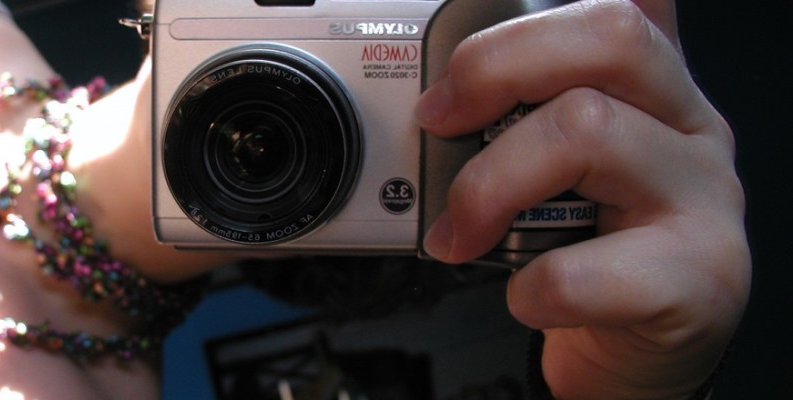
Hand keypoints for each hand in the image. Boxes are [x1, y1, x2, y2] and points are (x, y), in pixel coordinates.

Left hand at [417, 0, 749, 397]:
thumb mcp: (557, 169)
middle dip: (494, 71)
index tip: (456, 63)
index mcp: (651, 87)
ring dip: (489, 186)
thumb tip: (432, 95)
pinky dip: (529, 286)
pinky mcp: (697, 276)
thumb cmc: (591, 253)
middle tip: (436, 123)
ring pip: (588, 131)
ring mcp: (704, 195)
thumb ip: (518, 116)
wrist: (637, 353)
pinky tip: (526, 294)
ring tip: (459, 235)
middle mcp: (690, 123)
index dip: (533, 17)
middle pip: (608, 40)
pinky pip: (584, 267)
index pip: (621, 6)